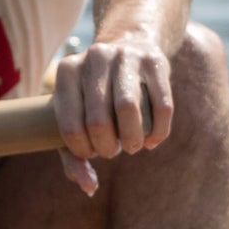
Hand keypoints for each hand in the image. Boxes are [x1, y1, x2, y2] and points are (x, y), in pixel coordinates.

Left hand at [50, 35, 175, 195]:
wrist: (131, 43)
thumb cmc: (96, 92)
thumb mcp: (76, 115)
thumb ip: (73, 155)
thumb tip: (88, 186)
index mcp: (67, 71)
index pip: (70, 124)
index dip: (82, 149)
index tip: (90, 152)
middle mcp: (95, 58)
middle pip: (99, 120)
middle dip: (108, 147)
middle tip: (113, 151)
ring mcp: (128, 57)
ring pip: (130, 111)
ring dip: (133, 140)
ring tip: (133, 146)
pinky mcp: (157, 62)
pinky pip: (162, 106)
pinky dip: (158, 132)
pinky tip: (152, 140)